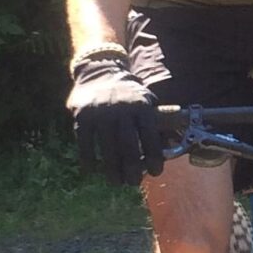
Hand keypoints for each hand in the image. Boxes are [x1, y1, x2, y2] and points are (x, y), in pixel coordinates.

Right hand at [69, 55, 162, 184]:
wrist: (99, 70)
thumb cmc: (128, 93)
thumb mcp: (146, 100)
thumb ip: (156, 121)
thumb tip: (169, 147)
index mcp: (141, 106)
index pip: (151, 136)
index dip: (154, 157)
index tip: (156, 172)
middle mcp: (122, 109)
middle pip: (129, 146)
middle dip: (133, 168)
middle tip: (134, 182)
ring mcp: (101, 112)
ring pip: (108, 148)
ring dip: (112, 169)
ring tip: (116, 181)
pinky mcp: (82, 115)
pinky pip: (85, 143)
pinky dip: (88, 159)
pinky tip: (92, 169)